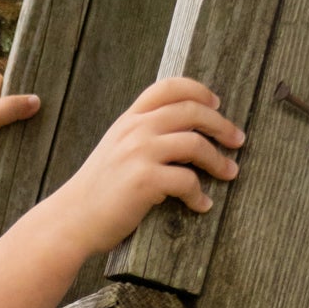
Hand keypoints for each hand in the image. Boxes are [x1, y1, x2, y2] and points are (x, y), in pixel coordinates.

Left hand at [0, 69, 40, 231]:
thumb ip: (12, 107)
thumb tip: (37, 101)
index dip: (10, 81)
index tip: (25, 91)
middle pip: (3, 101)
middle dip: (18, 106)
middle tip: (37, 113)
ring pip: (3, 121)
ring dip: (15, 126)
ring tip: (35, 131)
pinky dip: (8, 141)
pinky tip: (21, 147)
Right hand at [48, 76, 243, 256]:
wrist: (71, 219)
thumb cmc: (96, 191)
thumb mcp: (114, 150)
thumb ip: (140, 135)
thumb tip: (180, 134)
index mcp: (129, 120)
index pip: (168, 87)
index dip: (199, 90)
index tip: (217, 104)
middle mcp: (135, 130)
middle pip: (192, 111)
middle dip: (222, 125)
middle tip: (237, 140)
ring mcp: (139, 153)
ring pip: (195, 144)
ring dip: (219, 160)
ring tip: (230, 172)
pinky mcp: (145, 180)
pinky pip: (188, 181)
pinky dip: (200, 195)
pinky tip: (202, 205)